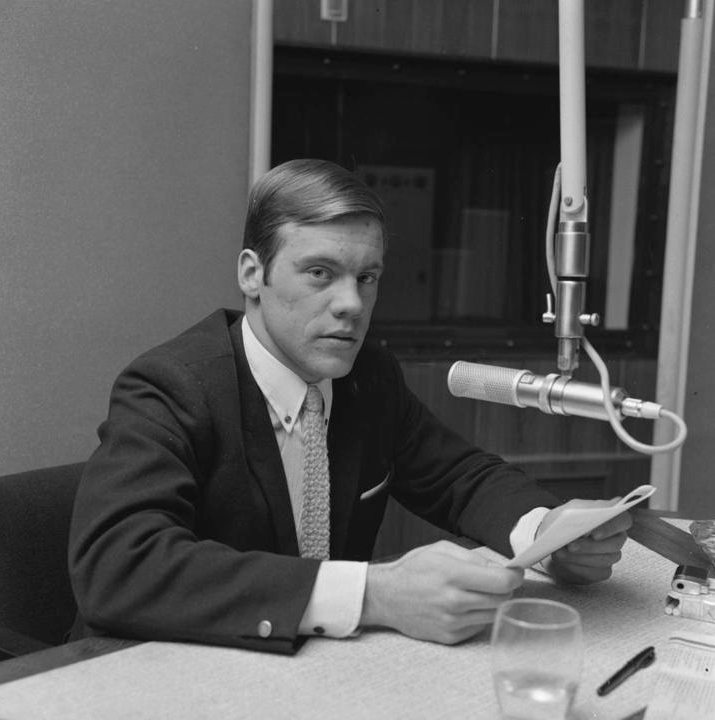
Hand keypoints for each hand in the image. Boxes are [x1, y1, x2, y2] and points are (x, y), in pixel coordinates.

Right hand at [361, 540, 523, 644]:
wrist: (386, 596)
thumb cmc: (413, 569)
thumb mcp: (441, 550)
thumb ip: (474, 557)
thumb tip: (501, 568)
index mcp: (453, 575)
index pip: (502, 581)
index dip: (514, 576)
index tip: (514, 572)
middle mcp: (454, 601)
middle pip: (502, 599)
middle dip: (504, 588)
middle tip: (495, 580)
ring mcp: (452, 622)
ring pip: (493, 614)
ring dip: (492, 602)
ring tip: (476, 591)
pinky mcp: (450, 637)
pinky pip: (478, 626)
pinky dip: (477, 615)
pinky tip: (463, 605)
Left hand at [540, 499, 631, 583]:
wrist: (552, 542)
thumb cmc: (562, 522)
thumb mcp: (566, 511)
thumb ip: (580, 510)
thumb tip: (590, 515)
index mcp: (612, 517)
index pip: (623, 519)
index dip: (611, 527)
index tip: (594, 534)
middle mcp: (616, 537)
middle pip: (614, 544)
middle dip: (590, 546)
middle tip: (571, 545)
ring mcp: (611, 555)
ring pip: (604, 560)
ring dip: (580, 557)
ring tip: (561, 553)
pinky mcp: (602, 571)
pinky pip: (596, 573)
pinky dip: (577, 567)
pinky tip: (565, 562)